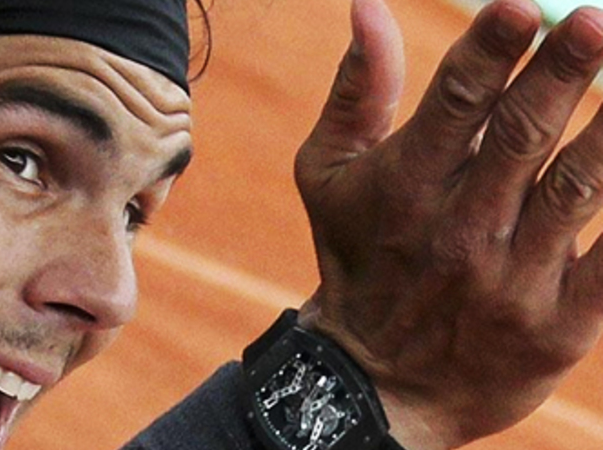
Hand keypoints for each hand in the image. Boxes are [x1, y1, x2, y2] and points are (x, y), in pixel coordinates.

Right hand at [294, 0, 602, 448]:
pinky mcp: (557, 327)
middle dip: (565, 71)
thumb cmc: (355, 259)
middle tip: (598, 20)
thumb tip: (369, 6)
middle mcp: (457, 229)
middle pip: (522, 135)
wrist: (373, 380)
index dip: (491, 49)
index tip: (522, 6)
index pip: (454, 102)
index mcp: (403, 186)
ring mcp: (511, 281)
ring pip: (581, 188)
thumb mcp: (327, 176)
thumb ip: (355, 92)